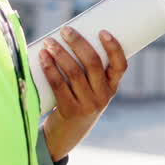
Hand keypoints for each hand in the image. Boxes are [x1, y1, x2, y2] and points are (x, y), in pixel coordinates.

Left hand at [40, 27, 126, 160]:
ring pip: (74, 72)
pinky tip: (43, 58)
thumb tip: (69, 37)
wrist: (67, 134)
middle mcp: (103, 96)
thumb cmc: (79, 101)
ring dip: (60, 53)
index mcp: (112, 87)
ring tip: (49, 42)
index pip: (120, 66)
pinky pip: (59, 85)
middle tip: (65, 30)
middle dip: (78, 43)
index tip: (102, 32)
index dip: (114, 48)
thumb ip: (87, 69)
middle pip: (93, 64)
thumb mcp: (92, 89)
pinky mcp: (70, 110)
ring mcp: (87, 104)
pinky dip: (50, 68)